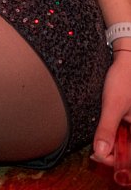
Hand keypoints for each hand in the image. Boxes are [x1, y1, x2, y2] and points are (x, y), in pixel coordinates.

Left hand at [91, 50, 130, 165]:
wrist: (126, 61)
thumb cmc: (124, 80)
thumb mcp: (112, 105)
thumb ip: (107, 129)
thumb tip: (100, 153)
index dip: (118, 161)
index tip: (98, 158)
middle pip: (130, 152)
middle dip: (114, 156)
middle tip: (96, 155)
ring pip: (127, 144)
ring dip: (114, 148)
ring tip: (98, 148)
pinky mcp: (130, 120)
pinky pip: (125, 135)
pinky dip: (115, 138)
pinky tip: (104, 138)